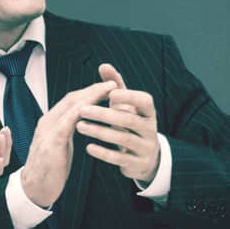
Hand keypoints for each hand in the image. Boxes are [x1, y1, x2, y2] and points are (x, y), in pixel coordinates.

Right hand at [20, 80, 116, 206]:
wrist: (34, 190)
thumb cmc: (48, 171)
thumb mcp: (59, 148)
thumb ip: (65, 134)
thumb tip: (79, 125)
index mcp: (49, 124)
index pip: (70, 101)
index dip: (88, 92)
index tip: (106, 87)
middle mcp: (46, 123)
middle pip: (72, 99)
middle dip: (93, 89)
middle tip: (113, 83)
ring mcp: (47, 131)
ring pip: (71, 106)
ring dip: (92, 95)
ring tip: (110, 90)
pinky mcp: (51, 143)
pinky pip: (69, 122)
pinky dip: (84, 111)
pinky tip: (98, 108)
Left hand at [76, 63, 161, 182]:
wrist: (143, 156)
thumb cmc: (129, 123)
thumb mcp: (125, 106)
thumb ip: (115, 86)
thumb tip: (103, 65)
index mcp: (148, 113)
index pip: (145, 100)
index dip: (128, 96)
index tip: (109, 93)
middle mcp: (150, 129)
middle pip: (129, 119)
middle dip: (104, 114)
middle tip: (82, 110)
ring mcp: (146, 147)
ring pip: (123, 138)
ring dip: (100, 131)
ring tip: (79, 126)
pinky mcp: (138, 163)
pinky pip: (121, 158)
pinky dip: (104, 153)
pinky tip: (88, 147)